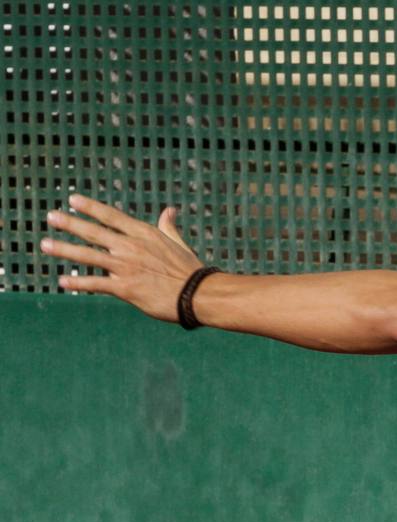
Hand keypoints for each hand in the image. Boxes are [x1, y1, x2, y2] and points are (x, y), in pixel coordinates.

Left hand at [39, 194, 204, 322]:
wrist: (199, 294)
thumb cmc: (191, 270)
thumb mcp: (179, 244)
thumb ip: (168, 227)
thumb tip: (169, 210)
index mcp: (144, 234)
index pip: (112, 216)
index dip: (90, 207)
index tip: (72, 199)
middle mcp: (131, 247)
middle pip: (94, 233)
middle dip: (70, 224)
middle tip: (51, 217)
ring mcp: (126, 267)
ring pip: (89, 256)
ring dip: (65, 250)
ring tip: (45, 245)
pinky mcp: (125, 288)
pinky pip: (96, 283)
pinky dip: (78, 282)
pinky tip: (63, 281)